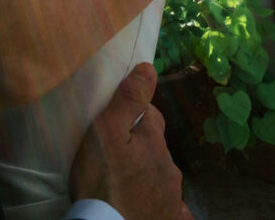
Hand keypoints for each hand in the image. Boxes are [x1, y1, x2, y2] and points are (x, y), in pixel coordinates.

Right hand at [69, 63, 192, 219]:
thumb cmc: (102, 178)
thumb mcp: (106, 131)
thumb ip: (128, 99)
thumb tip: (149, 69)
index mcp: (155, 140)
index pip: (151, 114)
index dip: (134, 113)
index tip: (116, 119)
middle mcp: (169, 166)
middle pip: (156, 144)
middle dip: (141, 143)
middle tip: (115, 151)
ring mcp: (172, 195)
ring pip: (161, 173)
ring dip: (147, 170)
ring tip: (123, 178)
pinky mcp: (169, 217)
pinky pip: (172, 207)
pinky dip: (162, 202)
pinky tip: (152, 203)